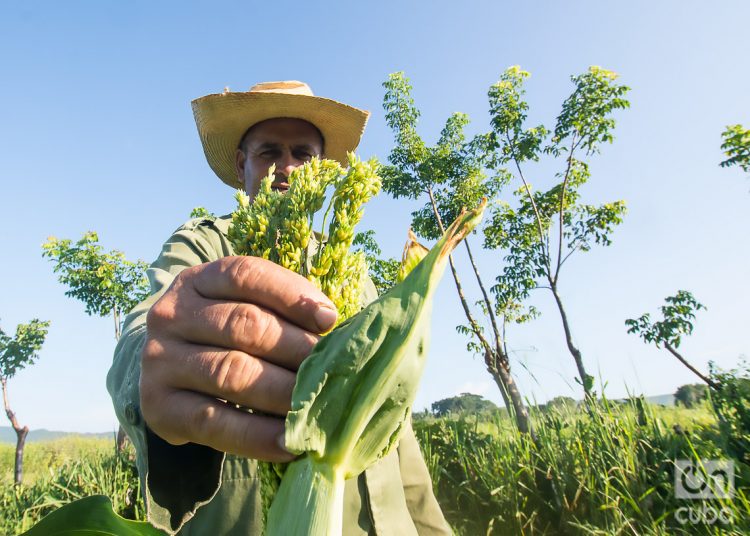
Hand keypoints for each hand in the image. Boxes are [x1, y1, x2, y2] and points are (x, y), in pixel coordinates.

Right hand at [139, 256, 336, 461]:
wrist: (167, 375)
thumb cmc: (223, 337)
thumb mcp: (241, 308)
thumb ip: (280, 311)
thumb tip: (329, 326)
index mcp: (197, 280)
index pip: (245, 275)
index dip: (291, 295)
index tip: (329, 320)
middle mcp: (171, 314)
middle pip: (243, 324)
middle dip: (295, 348)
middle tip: (332, 370)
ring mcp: (159, 361)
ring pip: (231, 372)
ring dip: (282, 392)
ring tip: (316, 406)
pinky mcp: (158, 407)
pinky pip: (213, 423)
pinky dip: (256, 436)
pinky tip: (288, 443)